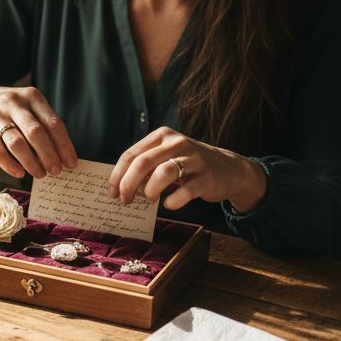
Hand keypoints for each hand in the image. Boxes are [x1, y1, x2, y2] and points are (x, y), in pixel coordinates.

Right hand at [0, 85, 77, 178]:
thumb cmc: (10, 109)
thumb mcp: (28, 106)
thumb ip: (43, 125)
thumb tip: (62, 156)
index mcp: (32, 97)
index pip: (53, 123)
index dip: (64, 145)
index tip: (71, 163)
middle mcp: (14, 103)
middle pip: (35, 132)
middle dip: (49, 155)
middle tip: (56, 171)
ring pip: (17, 143)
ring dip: (31, 162)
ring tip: (40, 174)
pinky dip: (10, 165)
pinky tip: (20, 173)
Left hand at [107, 127, 266, 211]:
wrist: (228, 169)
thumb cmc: (189, 165)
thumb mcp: (167, 156)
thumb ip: (145, 166)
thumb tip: (118, 185)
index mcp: (163, 136)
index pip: (131, 154)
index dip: (117, 176)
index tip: (111, 193)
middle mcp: (177, 143)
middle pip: (143, 163)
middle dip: (128, 185)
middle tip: (124, 200)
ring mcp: (194, 159)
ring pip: (163, 172)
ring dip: (150, 190)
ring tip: (148, 199)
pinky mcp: (207, 177)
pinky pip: (185, 191)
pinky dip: (173, 201)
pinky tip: (170, 204)